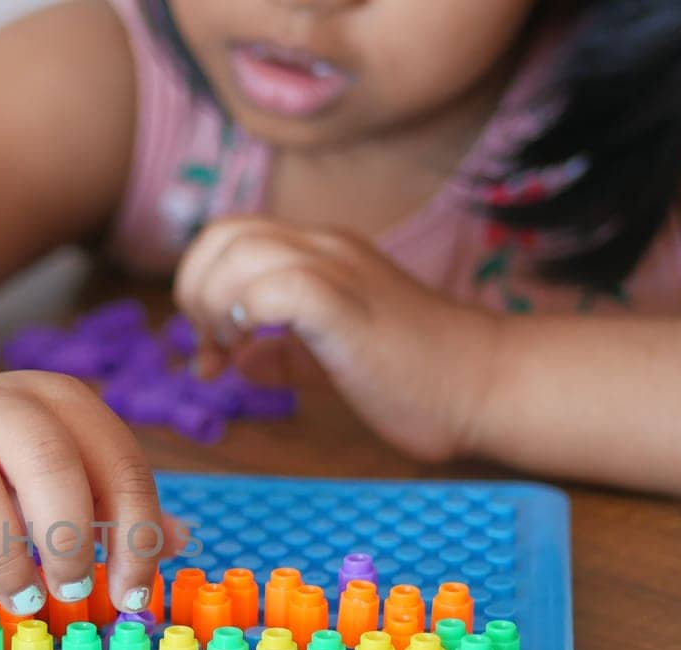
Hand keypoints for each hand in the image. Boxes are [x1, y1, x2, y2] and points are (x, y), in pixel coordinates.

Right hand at [0, 365, 166, 625]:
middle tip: (73, 591)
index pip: (114, 461)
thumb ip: (112, 495)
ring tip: (20, 604)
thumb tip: (179, 541)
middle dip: (69, 535)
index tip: (133, 593)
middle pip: (46, 458)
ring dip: (4, 558)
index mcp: (54, 399)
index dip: (134, 533)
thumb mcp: (55, 454)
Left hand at [174, 217, 501, 461]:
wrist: (486, 384)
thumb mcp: (329, 358)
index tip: (210, 350)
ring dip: (215, 305)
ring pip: (240, 252)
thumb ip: (282, 353)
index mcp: (318, 253)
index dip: (200, 286)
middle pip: (222, 234)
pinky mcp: (350, 305)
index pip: (229, 236)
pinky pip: (280, 287)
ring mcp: (340, 269)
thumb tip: (235, 358)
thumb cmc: (414, 377)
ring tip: (231, 351)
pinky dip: (251, 313)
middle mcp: (325, 247)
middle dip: (194, 292)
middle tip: (212, 347)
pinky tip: (257, 348)